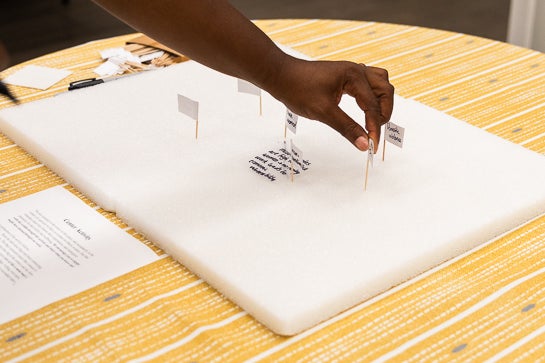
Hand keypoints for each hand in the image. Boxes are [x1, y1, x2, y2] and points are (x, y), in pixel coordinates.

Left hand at [267, 57, 393, 151]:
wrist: (280, 75)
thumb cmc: (298, 89)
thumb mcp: (323, 112)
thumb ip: (346, 128)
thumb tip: (364, 144)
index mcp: (354, 76)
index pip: (373, 105)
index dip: (374, 128)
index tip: (372, 146)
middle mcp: (356, 70)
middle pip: (385, 90)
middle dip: (384, 113)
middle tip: (374, 133)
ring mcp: (351, 72)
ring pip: (380, 84)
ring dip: (381, 102)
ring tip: (372, 121)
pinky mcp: (345, 76)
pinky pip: (368, 84)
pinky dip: (372, 97)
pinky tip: (363, 110)